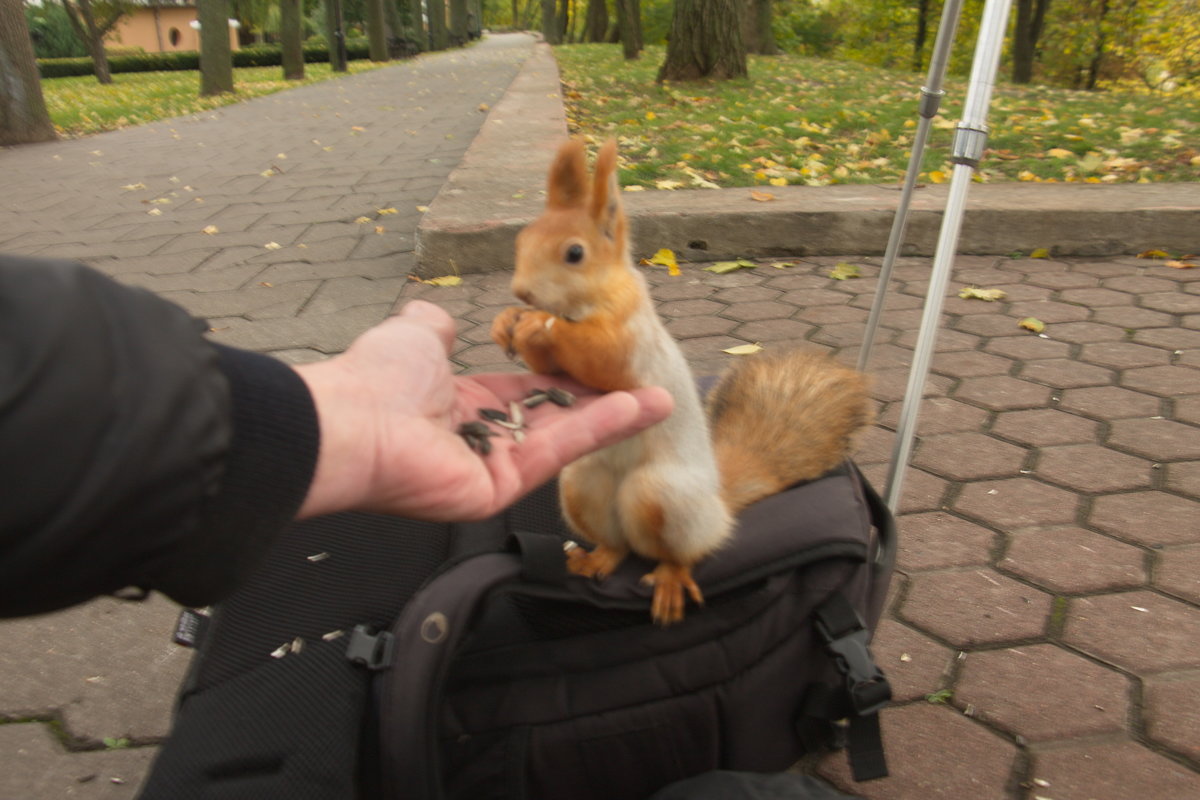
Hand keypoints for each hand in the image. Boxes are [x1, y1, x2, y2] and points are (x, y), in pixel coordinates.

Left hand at [294, 300, 672, 520]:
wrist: (351, 422)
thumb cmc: (377, 379)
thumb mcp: (415, 335)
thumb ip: (436, 327)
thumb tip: (441, 319)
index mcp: (460, 405)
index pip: (523, 393)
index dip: (563, 380)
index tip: (601, 366)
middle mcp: (480, 439)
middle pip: (552, 420)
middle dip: (600, 404)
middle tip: (646, 386)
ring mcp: (491, 468)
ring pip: (563, 438)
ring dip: (613, 419)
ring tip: (662, 400)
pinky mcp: (500, 489)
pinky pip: (555, 452)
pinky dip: (597, 429)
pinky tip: (637, 408)